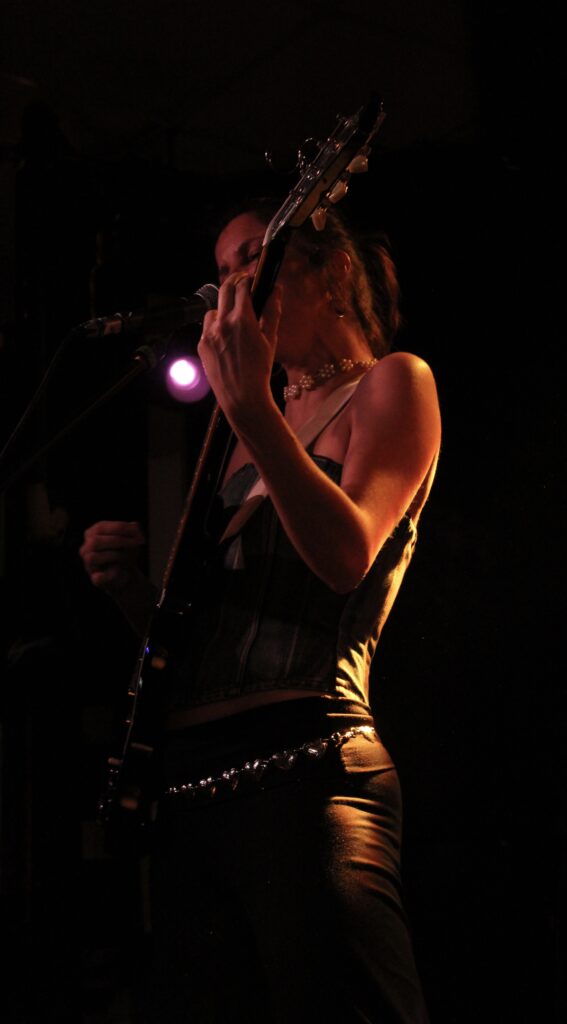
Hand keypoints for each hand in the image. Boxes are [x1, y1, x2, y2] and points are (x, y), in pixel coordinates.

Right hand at [79, 520, 145, 596]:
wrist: (127, 573)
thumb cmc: (126, 551)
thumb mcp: (131, 538)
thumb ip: (133, 531)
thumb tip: (135, 526)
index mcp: (92, 534)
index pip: (100, 527)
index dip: (120, 528)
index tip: (137, 531)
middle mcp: (86, 548)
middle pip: (95, 541)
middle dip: (118, 540)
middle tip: (136, 542)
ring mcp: (89, 565)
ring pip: (93, 557)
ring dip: (115, 555)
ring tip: (128, 555)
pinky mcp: (96, 579)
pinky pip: (99, 577)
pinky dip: (111, 574)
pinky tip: (121, 570)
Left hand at [197, 273, 281, 431]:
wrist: (242, 397)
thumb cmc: (260, 370)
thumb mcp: (270, 340)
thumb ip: (272, 312)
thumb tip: (276, 290)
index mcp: (243, 320)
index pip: (242, 287)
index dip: (247, 279)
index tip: (250, 277)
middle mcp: (223, 324)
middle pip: (224, 289)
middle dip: (233, 281)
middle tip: (240, 281)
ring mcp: (209, 334)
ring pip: (214, 309)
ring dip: (223, 308)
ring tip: (233, 317)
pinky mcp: (202, 345)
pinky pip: (207, 327)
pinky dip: (216, 326)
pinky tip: (226, 337)